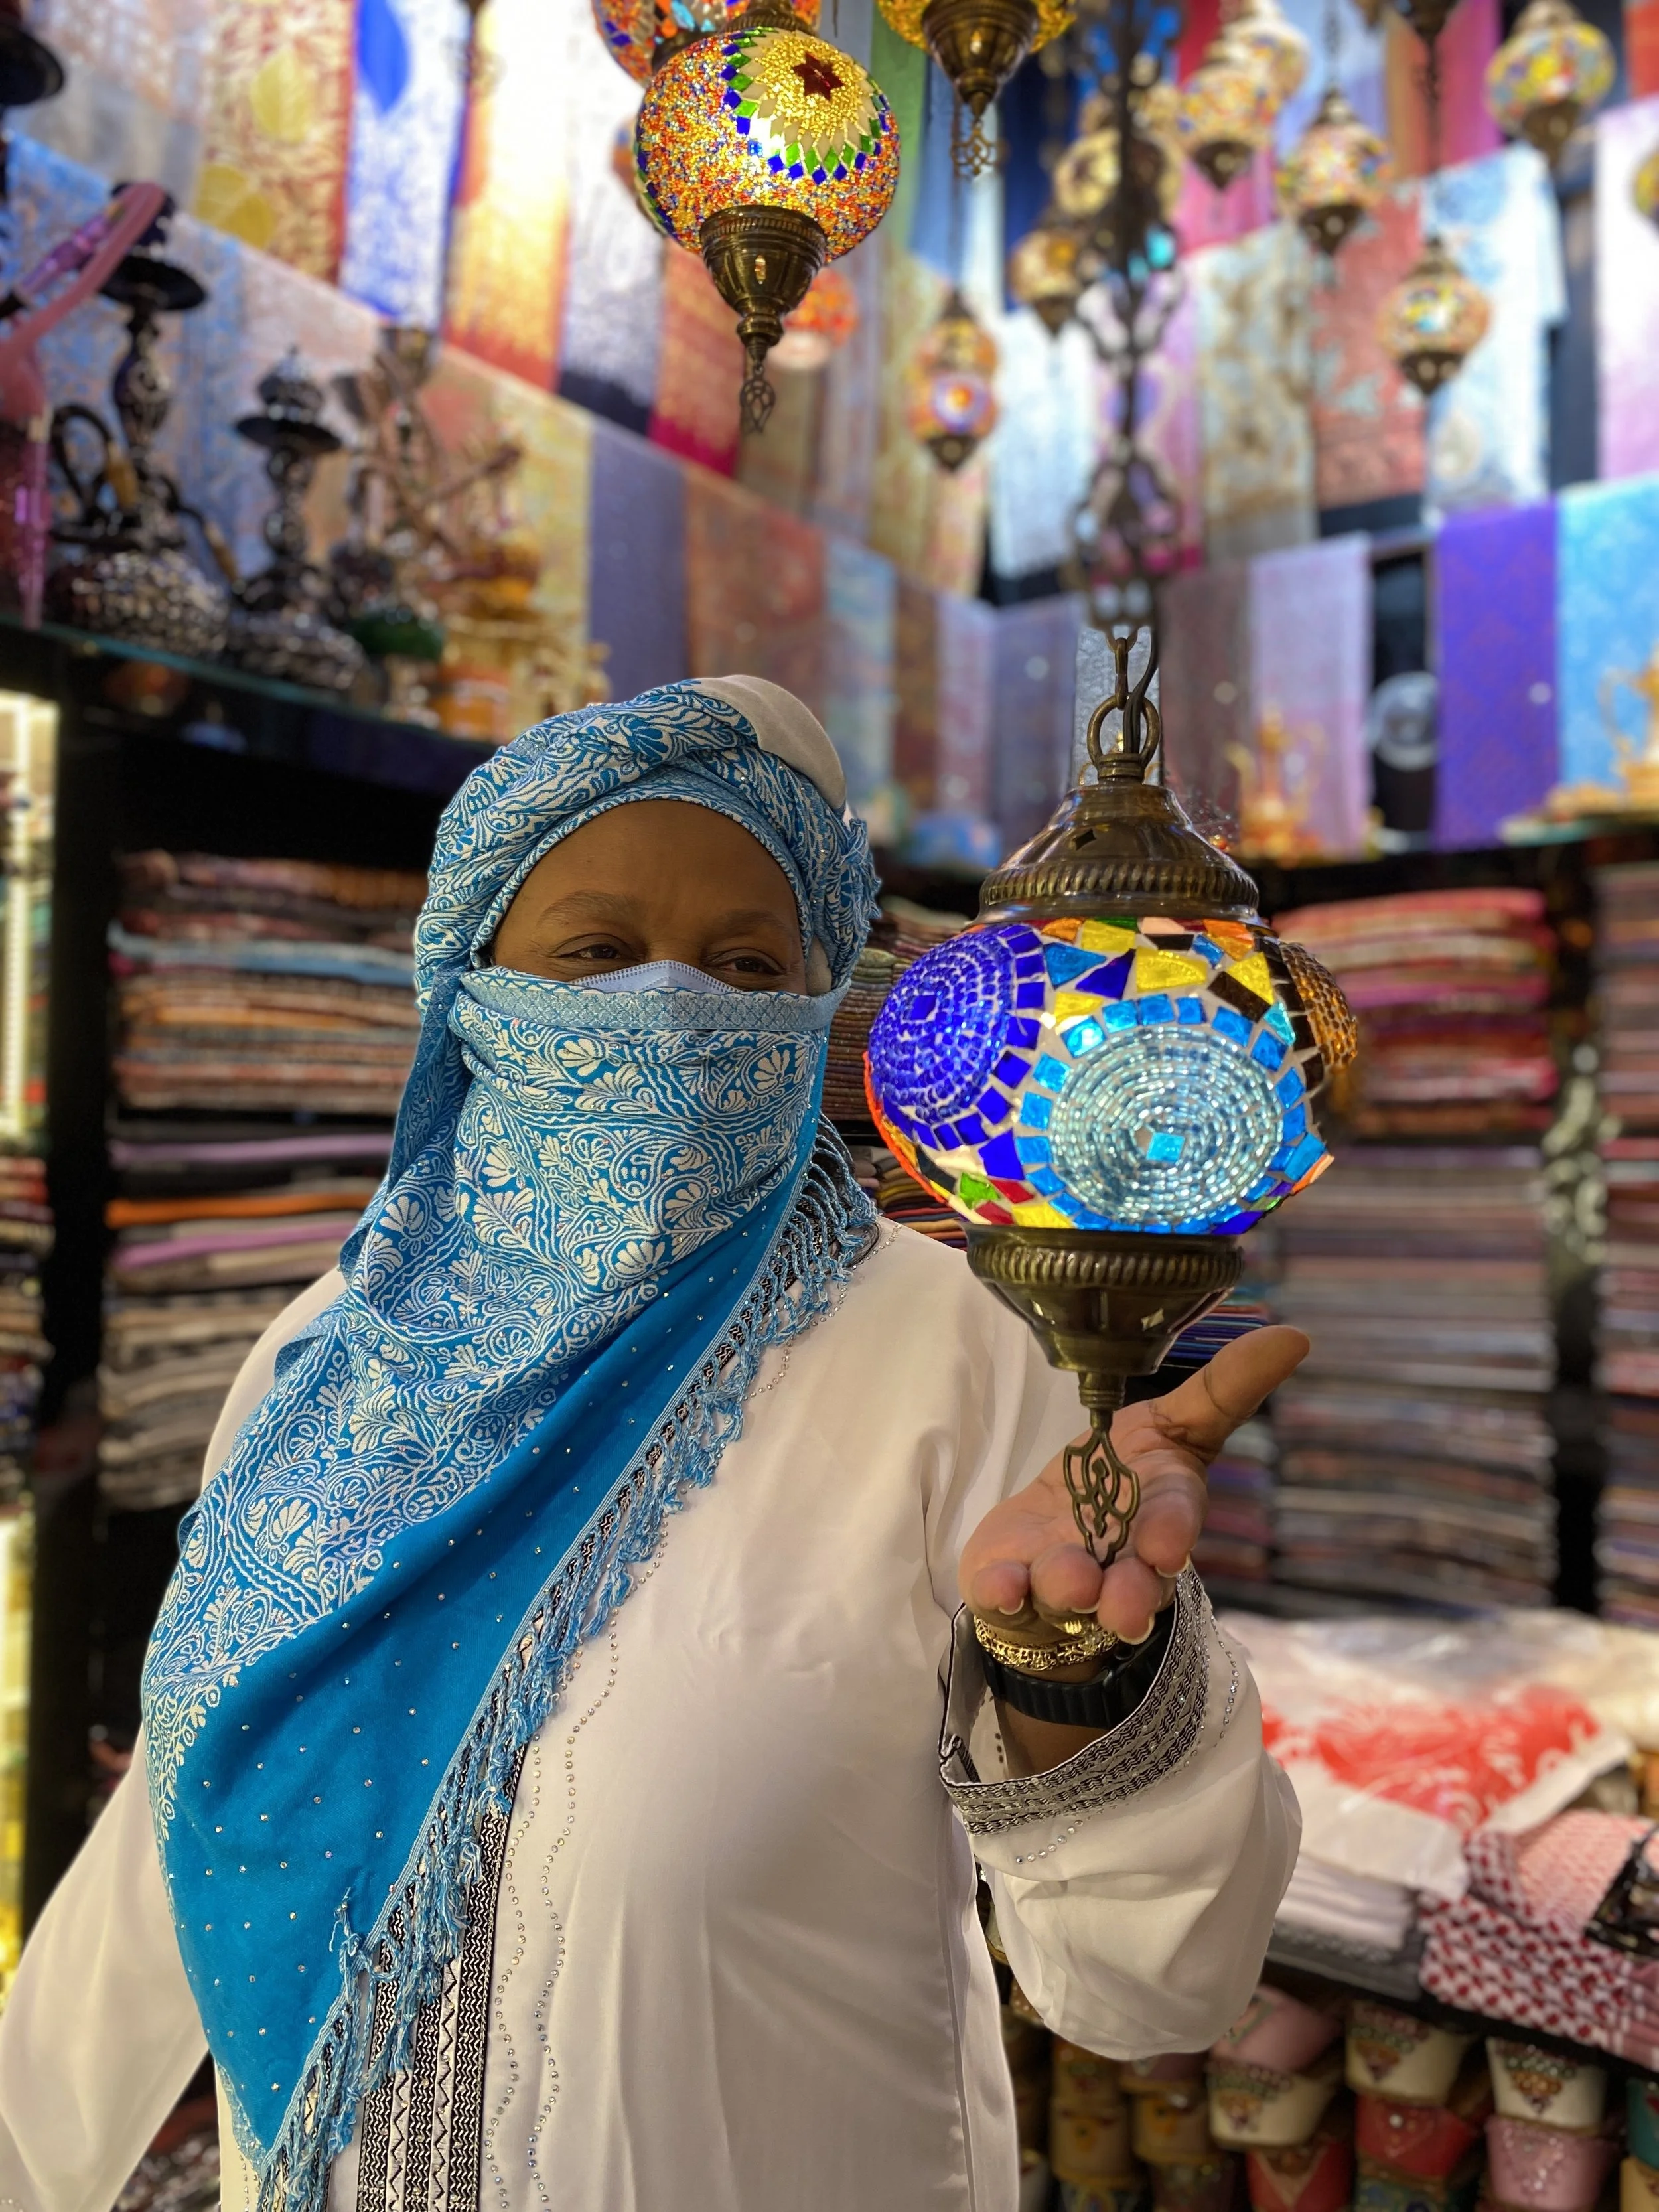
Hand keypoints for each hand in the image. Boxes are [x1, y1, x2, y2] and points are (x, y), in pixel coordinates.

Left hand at [959, 1327, 1308, 1642]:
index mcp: (1158, 1519)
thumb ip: (1224, 1389)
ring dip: (1065, 1587)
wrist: (1052, 1541)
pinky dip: (1002, 1593)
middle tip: (1121, 1602)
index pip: (1172, 1526)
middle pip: (1128, 1584)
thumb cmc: (1118, 1482)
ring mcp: (1060, 1582)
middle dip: (1127, 1593)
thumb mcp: (1172, 1427)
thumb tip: (1296, 1335)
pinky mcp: (1010, 1590)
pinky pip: (1004, 1597)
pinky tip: (998, 1587)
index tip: (1165, 1548)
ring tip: (1068, 1581)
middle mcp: (1115, 1563)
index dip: (1170, 1535)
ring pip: (1066, 1592)